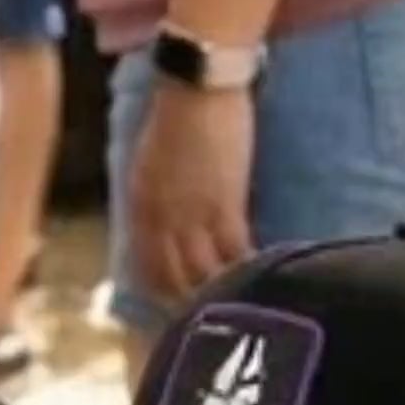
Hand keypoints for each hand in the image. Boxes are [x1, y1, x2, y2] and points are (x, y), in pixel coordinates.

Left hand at [130, 82, 255, 308]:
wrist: (199, 86)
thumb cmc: (176, 115)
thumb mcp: (150, 163)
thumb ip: (157, 199)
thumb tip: (173, 227)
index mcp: (140, 207)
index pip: (148, 266)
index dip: (165, 293)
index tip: (182, 308)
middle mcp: (161, 219)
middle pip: (175, 278)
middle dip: (192, 303)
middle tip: (214, 319)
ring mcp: (192, 214)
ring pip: (206, 273)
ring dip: (224, 293)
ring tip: (243, 307)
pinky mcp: (226, 204)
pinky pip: (236, 252)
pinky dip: (248, 269)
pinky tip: (263, 277)